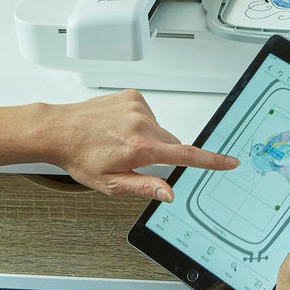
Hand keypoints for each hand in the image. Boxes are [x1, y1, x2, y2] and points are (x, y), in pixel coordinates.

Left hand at [41, 90, 237, 199]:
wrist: (60, 130)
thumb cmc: (81, 157)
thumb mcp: (111, 184)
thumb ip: (144, 187)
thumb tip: (168, 193)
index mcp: (141, 148)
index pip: (186, 156)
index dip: (212, 161)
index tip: (230, 162)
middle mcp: (142, 124)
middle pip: (171, 143)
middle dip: (161, 153)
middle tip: (135, 159)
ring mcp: (138, 107)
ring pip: (160, 129)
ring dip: (149, 137)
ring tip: (121, 141)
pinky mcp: (133, 96)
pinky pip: (148, 114)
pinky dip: (140, 122)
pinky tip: (120, 127)